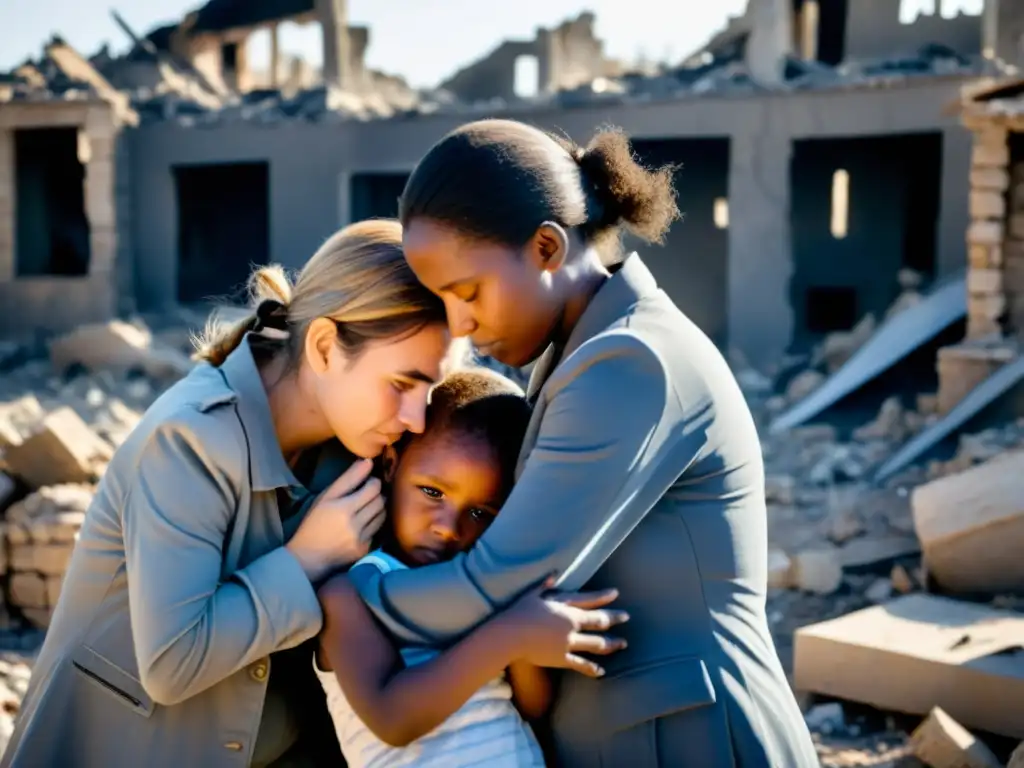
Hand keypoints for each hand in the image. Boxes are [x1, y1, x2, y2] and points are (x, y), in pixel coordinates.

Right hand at [287, 459, 385, 580]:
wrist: (308, 556)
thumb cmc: (314, 522)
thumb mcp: (326, 497)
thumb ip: (348, 478)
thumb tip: (368, 461)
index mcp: (343, 508)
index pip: (373, 488)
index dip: (373, 482)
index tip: (368, 482)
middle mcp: (354, 523)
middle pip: (380, 501)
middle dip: (377, 494)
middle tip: (369, 493)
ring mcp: (361, 538)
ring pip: (382, 515)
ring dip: (378, 508)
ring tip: (368, 506)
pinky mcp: (364, 550)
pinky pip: (377, 531)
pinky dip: (373, 524)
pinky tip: (363, 523)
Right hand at [498, 578, 628, 677]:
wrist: (510, 635)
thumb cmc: (518, 612)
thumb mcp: (531, 595)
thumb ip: (544, 585)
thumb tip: (554, 574)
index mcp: (565, 607)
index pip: (589, 600)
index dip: (603, 596)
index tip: (615, 593)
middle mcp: (571, 624)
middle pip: (599, 621)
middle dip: (614, 618)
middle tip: (626, 616)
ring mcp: (569, 641)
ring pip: (596, 643)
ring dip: (611, 644)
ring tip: (622, 643)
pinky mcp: (562, 657)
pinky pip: (581, 664)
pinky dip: (592, 669)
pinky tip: (601, 672)